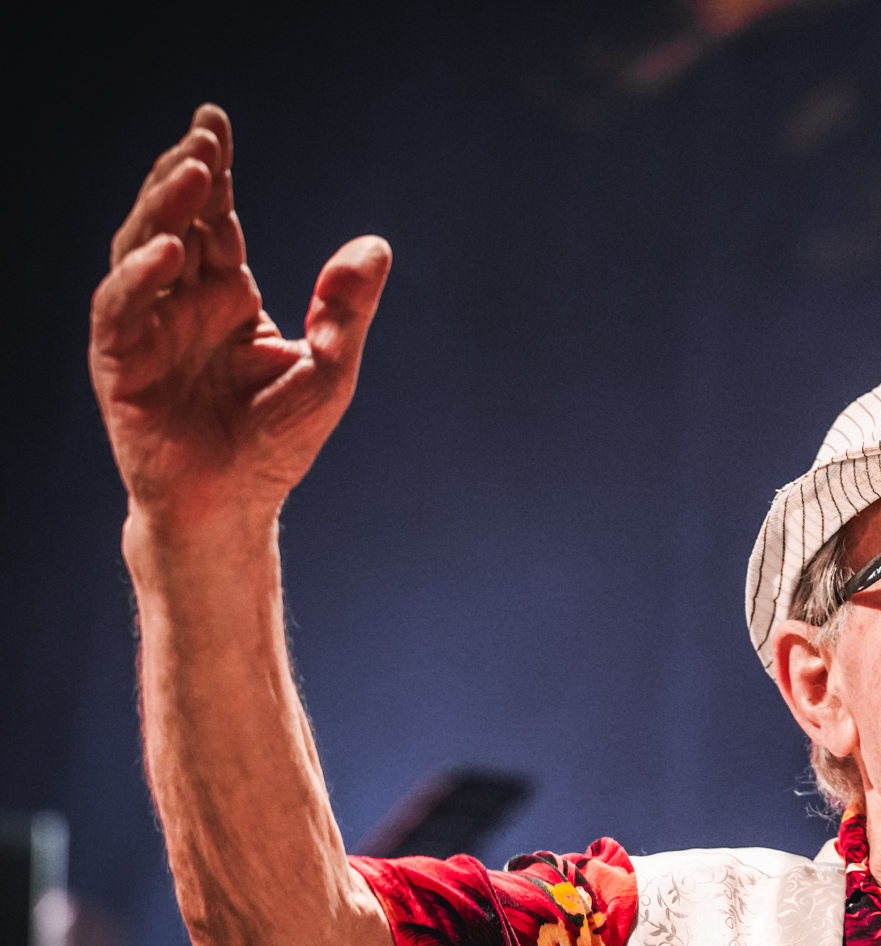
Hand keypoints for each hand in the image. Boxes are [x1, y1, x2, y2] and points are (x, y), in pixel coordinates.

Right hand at [90, 105, 390, 531]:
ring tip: (193, 171)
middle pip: (173, 221)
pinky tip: (171, 251)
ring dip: (163, 210)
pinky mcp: (121, 365)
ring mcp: (146, 331)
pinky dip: (142, 278)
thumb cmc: (277, 442)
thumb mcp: (330, 370)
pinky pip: (122, 310)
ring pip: (140, 251)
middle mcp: (179, 303)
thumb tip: (376, 244)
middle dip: (185, 175)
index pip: (214, 220)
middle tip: (204, 134)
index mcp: (224, 296)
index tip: (214, 120)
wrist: (234, 507)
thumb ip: (347, 308)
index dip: (214, 171)